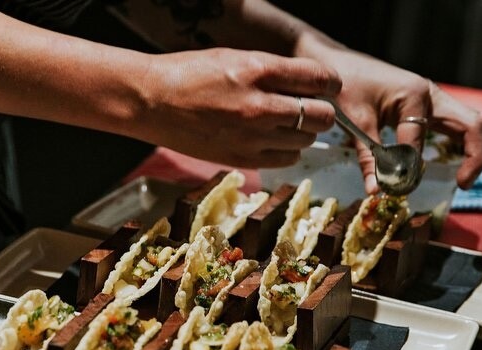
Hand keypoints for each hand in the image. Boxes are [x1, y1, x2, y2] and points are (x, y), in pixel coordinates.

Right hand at [139, 48, 340, 167]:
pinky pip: (285, 159)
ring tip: (283, 124)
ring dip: (302, 132)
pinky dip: (287, 150)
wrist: (151, 100)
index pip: (319, 79)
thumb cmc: (189, 74)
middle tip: (309, 108)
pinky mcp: (240, 158)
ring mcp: (250, 136)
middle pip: (320, 115)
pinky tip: (272, 140)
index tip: (328, 87)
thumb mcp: (235, 57)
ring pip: (305, 140)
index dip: (330, 84)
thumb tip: (307, 85)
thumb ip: (273, 72)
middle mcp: (259, 105)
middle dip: (321, 111)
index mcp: (258, 71)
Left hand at [312, 48, 481, 193]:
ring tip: (467, 178)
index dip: (410, 168)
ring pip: (467, 122)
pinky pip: (455, 123)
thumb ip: (367, 158)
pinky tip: (472, 158)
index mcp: (414, 95)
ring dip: (474, 148)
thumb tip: (375, 191)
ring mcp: (432, 98)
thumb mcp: (355, 122)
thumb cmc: (345, 85)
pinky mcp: (426, 104)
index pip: (418, 141)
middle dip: (473, 155)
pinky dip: (464, 140)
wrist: (336, 63)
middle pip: (469, 124)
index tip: (397, 188)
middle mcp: (431, 94)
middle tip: (463, 184)